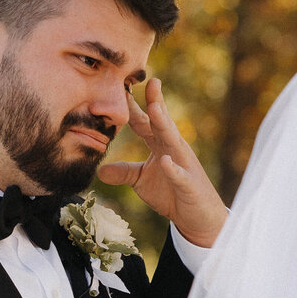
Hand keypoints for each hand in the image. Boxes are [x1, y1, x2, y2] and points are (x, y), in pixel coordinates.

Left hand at [98, 78, 227, 247]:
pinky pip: (180, 175)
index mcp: (160, 145)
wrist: (197, 217)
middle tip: (149, 80)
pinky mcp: (189, 185)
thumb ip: (123, 172)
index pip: (143, 122)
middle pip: (162, 123)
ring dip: (165, 125)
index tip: (120, 85)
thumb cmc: (171, 193)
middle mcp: (173, 149)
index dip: (131, 106)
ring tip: (156, 109)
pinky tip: (165, 161)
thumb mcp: (141, 181)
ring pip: (174, 141)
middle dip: (156, 102)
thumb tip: (99, 170)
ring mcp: (183, 165)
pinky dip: (173, 169)